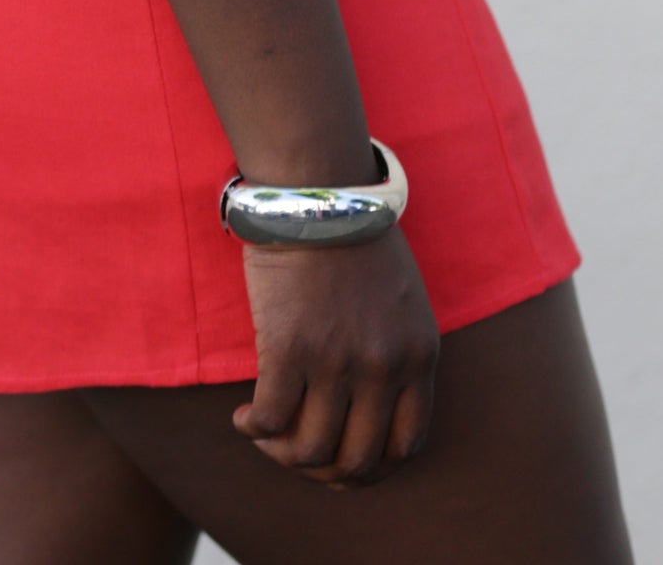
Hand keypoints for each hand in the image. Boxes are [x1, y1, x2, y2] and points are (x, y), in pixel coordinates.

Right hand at [233, 231, 438, 488]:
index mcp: (420, 355)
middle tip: (297, 453)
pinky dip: (253, 430)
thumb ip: (396, 352)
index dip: (372, 468)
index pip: (406, 446)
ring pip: (311, 451)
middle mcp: (384, 367)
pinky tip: (242, 419)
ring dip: (283, 455)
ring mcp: (337, 361)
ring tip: (266, 436)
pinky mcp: (289, 348)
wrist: (318, 189)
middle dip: (324, 472)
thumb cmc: (354, 236)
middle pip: (358, 460)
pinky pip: (269, 420)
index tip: (344, 464)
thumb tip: (364, 411)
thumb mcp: (402, 300)